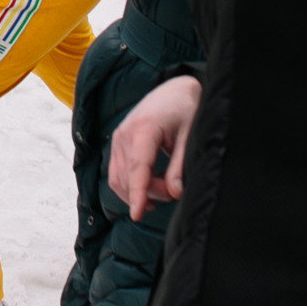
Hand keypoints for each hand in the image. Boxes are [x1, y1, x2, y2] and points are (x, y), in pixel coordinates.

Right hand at [110, 73, 201, 219]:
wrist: (174, 90)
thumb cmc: (185, 110)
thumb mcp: (190, 136)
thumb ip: (180, 165)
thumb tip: (174, 192)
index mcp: (144, 128)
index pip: (138, 167)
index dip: (137, 193)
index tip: (137, 214)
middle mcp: (124, 133)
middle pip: (129, 177)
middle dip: (150, 193)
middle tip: (175, 191)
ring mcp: (118, 138)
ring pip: (118, 178)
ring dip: (139, 192)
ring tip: (164, 190)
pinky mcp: (118, 143)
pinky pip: (117, 173)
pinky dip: (129, 186)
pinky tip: (148, 192)